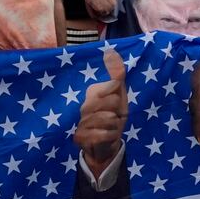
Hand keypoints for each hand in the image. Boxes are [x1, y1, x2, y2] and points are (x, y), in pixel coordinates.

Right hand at [74, 47, 127, 176]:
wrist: (107, 146)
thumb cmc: (114, 119)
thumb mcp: (120, 97)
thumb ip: (117, 76)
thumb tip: (111, 52)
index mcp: (92, 93)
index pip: (111, 87)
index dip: (117, 97)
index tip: (116, 104)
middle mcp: (83, 106)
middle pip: (109, 102)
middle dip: (117, 112)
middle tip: (115, 118)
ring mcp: (80, 121)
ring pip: (106, 118)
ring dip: (115, 126)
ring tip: (112, 128)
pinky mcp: (79, 137)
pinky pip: (100, 134)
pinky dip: (110, 136)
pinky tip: (109, 137)